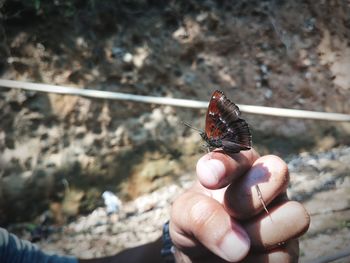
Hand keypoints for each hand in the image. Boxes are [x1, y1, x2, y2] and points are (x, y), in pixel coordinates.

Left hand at [169, 149, 309, 262]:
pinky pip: (284, 255)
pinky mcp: (288, 249)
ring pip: (295, 215)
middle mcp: (265, 187)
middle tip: (230, 210)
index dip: (228, 162)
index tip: (209, 178)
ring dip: (257, 234)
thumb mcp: (184, 215)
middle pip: (279, 171)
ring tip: (234, 243)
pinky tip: (241, 259)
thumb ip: (199, 214)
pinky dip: (255, 261)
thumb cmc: (194, 226)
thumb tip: (239, 245)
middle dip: (249, 193)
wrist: (200, 259)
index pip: (240, 150)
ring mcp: (281, 217)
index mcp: (238, 168)